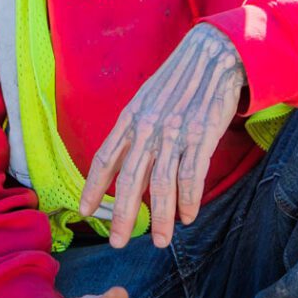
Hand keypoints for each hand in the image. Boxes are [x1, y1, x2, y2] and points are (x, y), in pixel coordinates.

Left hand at [79, 26, 246, 247]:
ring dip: (159, 218)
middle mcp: (148, 128)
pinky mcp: (202, 136)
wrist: (213, 54)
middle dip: (121, 216)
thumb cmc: (179, 79)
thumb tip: (125, 163)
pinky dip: (188, 200)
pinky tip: (187, 217)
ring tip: (159, 241)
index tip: (84, 210)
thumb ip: (135, 129)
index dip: (92, 187)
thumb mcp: (147, 99)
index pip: (105, 158)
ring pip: (161, 186)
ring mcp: (175, 133)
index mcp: (131, 117)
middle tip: (117, 242)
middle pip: (129, 180)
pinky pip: (191, 176)